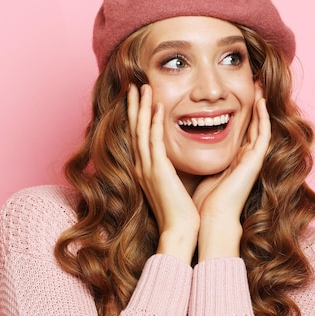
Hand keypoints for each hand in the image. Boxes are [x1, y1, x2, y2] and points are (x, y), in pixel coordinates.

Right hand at [127, 84, 198, 261]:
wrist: (180, 230)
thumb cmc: (181, 211)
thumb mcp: (174, 184)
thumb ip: (172, 169)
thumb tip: (178, 158)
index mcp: (146, 170)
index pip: (139, 137)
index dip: (137, 116)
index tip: (139, 99)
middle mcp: (142, 166)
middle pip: (134, 129)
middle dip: (134, 106)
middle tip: (134, 85)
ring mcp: (147, 168)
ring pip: (141, 131)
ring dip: (141, 107)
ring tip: (142, 87)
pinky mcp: (158, 170)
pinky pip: (154, 141)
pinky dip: (154, 123)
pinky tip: (157, 107)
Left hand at [192, 88, 270, 260]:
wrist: (210, 219)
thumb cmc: (202, 202)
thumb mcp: (200, 170)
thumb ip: (200, 157)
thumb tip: (183, 143)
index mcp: (233, 160)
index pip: (239, 131)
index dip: (238, 112)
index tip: (234, 95)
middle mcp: (245, 158)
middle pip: (252, 125)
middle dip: (253, 105)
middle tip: (254, 83)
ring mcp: (252, 159)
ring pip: (261, 125)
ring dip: (261, 105)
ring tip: (259, 86)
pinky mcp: (255, 161)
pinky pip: (263, 134)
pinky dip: (263, 117)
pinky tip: (260, 101)